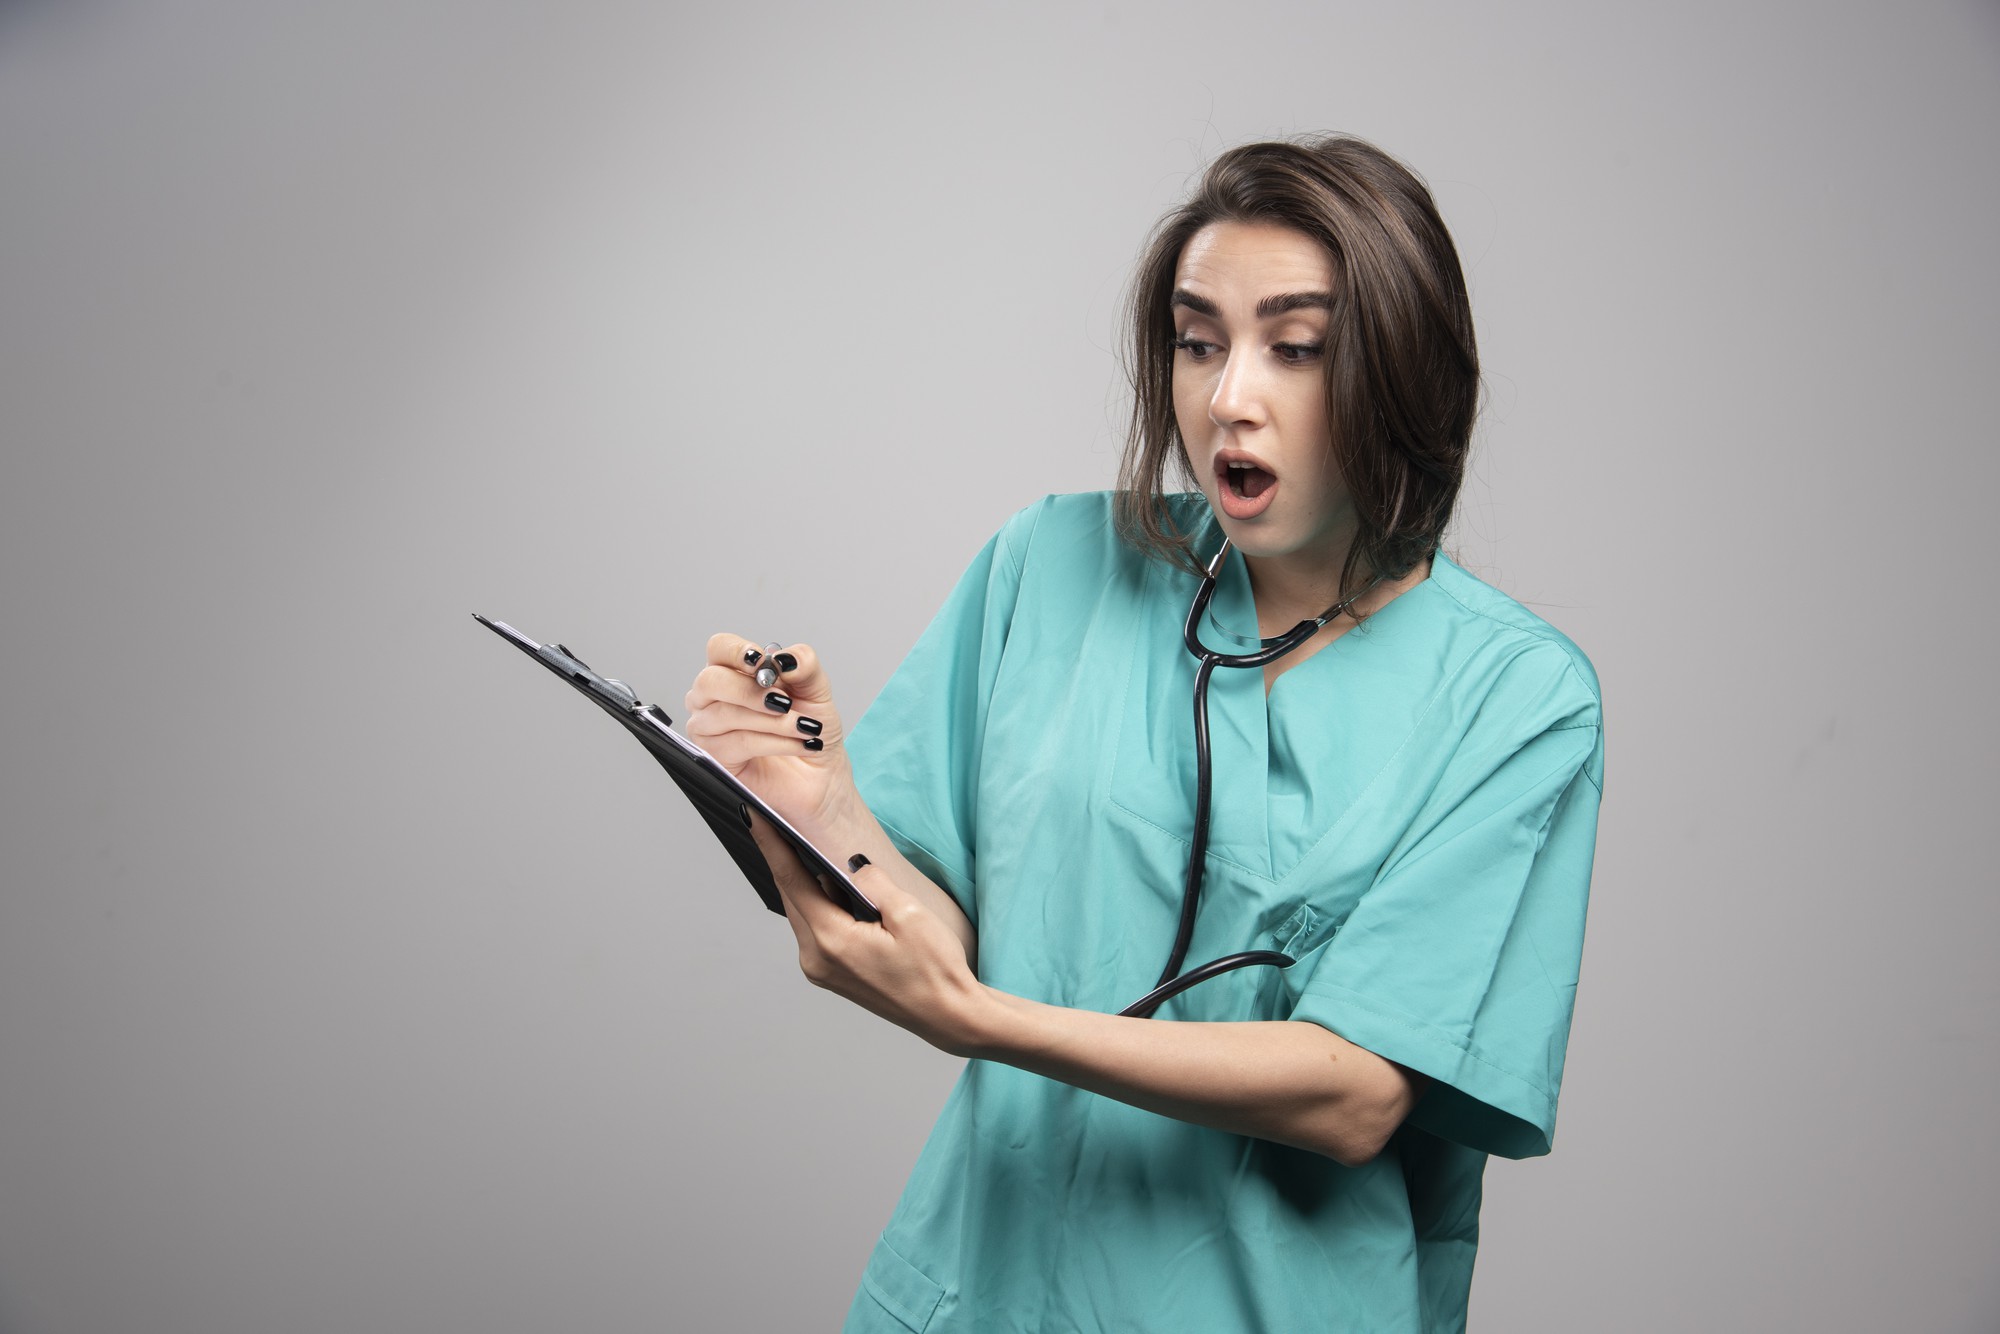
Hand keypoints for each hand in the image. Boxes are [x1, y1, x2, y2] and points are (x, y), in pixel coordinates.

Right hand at [682, 634, 852, 835]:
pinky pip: (738, 743)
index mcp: (735, 672)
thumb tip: (786, 657)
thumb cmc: (810, 728)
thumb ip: (804, 665)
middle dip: (750, 691)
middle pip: (710, 681)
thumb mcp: (816, 691)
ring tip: (804, 728)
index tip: (761, 662)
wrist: (820, 773)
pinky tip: (798, 743)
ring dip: (773, 721)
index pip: (719, 648)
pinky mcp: (716, 758)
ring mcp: (709, 728)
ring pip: (726, 714)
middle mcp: (713, 698)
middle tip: (784, 702)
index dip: (736, 651)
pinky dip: (775, 742)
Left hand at [747, 814, 990, 1056]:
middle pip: (792, 897)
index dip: (772, 845)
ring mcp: (821, 970)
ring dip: (806, 883)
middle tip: (778, 823)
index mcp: (831, 940)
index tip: (755, 815)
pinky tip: (836, 890)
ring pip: (803, 913)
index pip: (792, 881)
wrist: (947, 1015)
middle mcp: (816, 958)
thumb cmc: (934, 970)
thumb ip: (873, 882)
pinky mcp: (831, 974)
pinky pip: (816, 929)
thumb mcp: (909, 914)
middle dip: (784, 860)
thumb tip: (851, 864)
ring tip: (809, 851)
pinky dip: (820, 905)